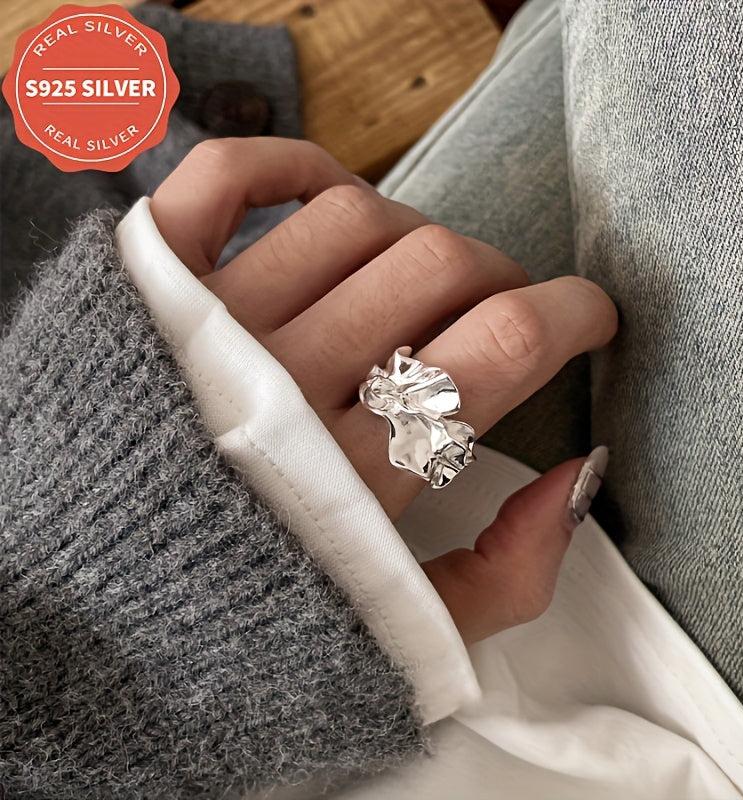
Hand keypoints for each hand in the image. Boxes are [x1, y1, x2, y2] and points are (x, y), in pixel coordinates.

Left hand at [150, 138, 616, 643]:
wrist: (86, 623)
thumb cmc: (248, 631)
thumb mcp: (399, 641)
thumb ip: (506, 574)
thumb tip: (577, 475)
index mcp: (357, 480)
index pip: (504, 341)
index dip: (573, 310)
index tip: (586, 313)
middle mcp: (284, 389)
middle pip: (440, 265)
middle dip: (502, 275)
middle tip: (500, 307)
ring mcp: (209, 328)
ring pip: (355, 218)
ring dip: (414, 233)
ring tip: (417, 276)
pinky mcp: (147, 292)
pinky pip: (224, 182)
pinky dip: (289, 165)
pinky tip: (333, 195)